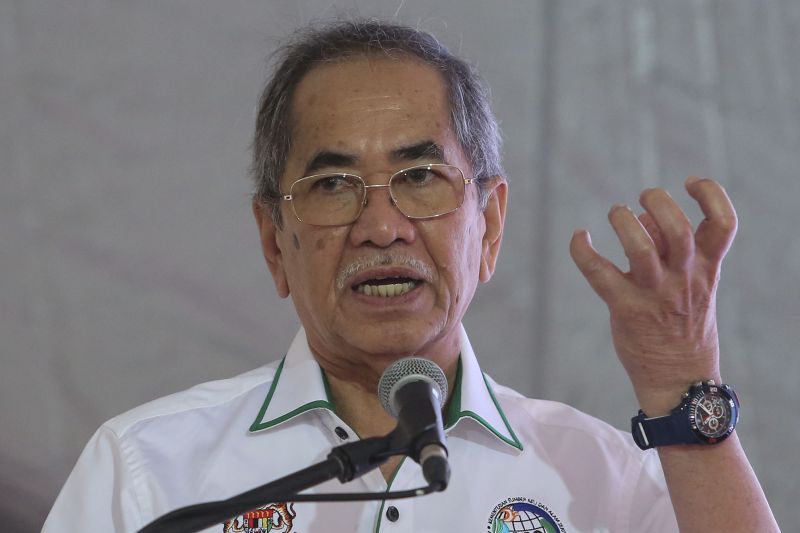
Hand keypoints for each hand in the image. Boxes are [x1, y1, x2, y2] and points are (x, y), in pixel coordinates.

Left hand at [570, 177, 736, 415]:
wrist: (680, 381)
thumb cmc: (683, 326)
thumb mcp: (693, 287)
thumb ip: (670, 250)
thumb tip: (639, 217)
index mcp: (706, 269)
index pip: (723, 223)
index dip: (711, 194)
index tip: (691, 182)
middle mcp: (684, 279)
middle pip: (677, 229)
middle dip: (658, 203)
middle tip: (643, 198)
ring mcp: (655, 295)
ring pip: (640, 247)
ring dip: (624, 221)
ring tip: (616, 213)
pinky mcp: (625, 309)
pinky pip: (599, 272)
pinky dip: (583, 250)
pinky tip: (579, 237)